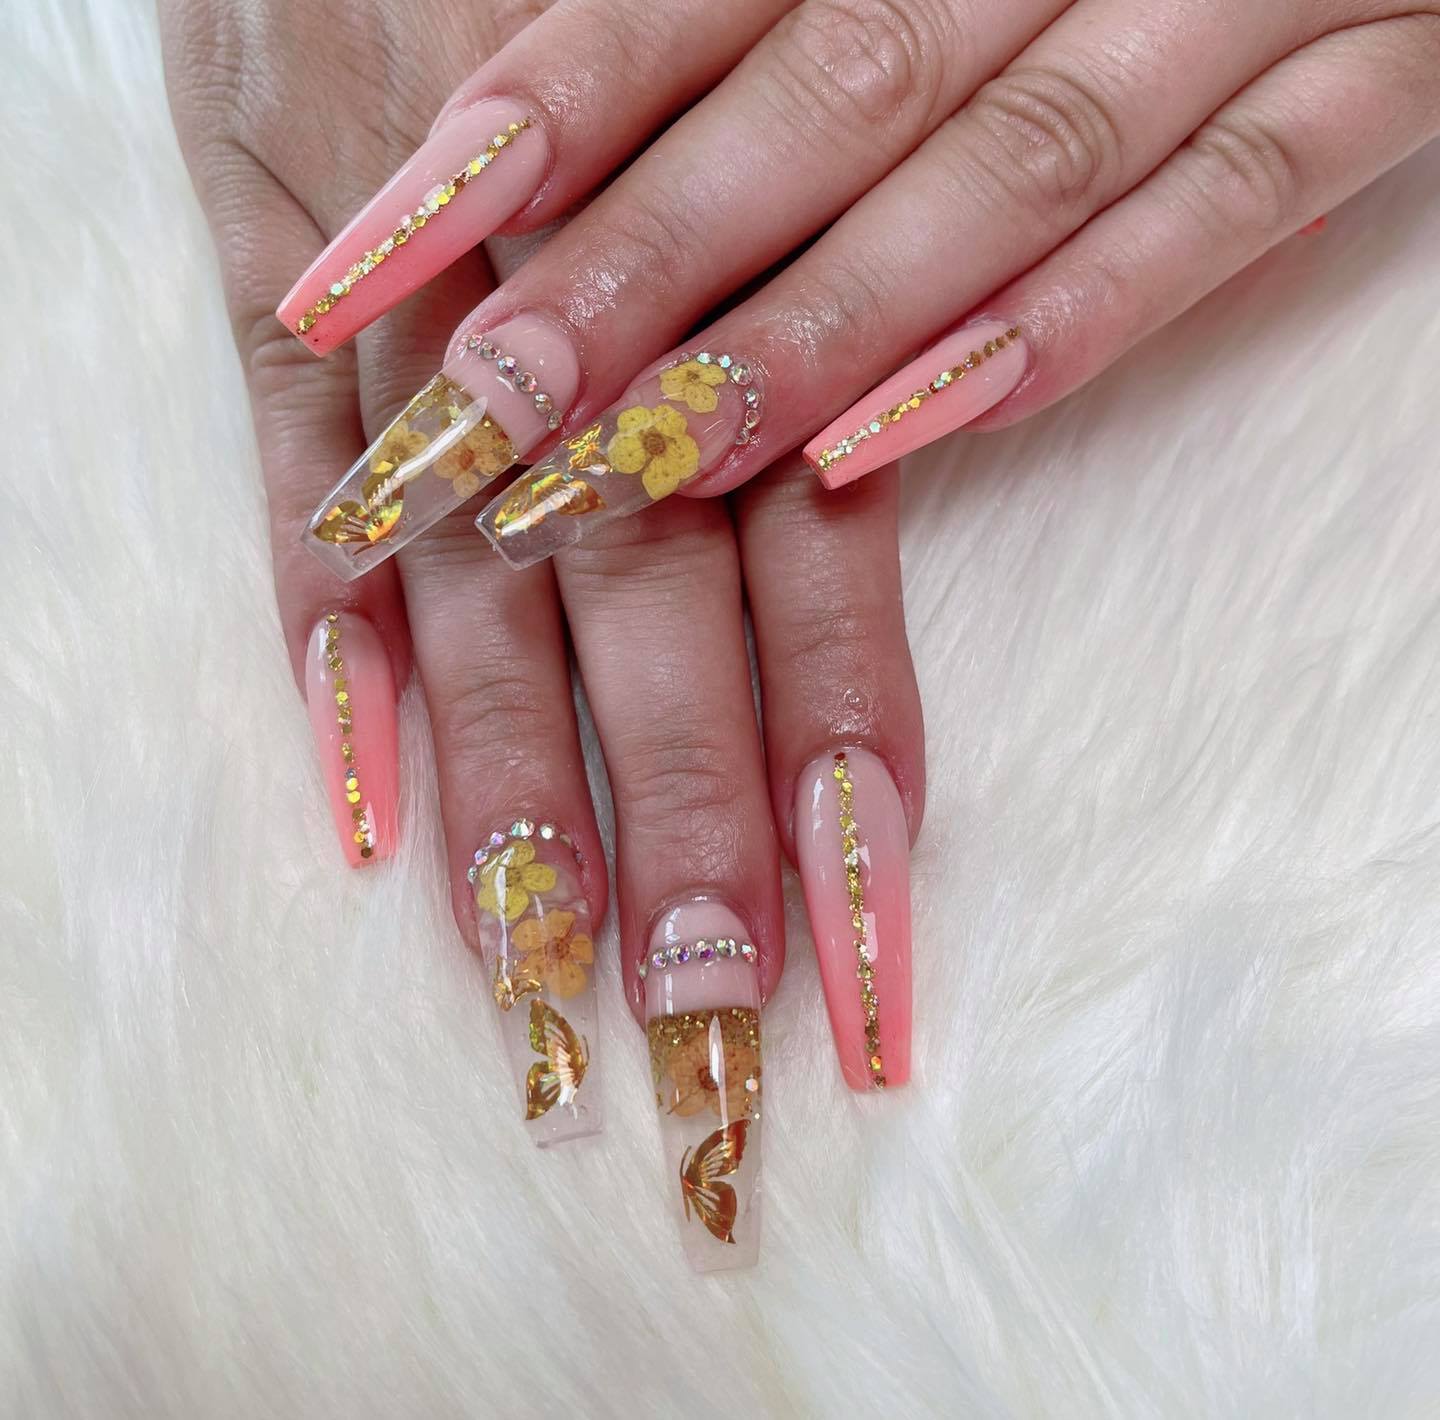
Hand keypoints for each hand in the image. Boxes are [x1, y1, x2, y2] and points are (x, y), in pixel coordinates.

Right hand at [162, 0, 924, 1269]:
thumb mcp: (760, 102)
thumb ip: (796, 303)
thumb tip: (868, 496)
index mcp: (735, 291)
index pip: (810, 557)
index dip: (837, 749)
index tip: (868, 933)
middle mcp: (593, 331)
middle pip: (654, 610)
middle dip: (686, 819)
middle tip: (716, 1011)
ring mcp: (422, 322)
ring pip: (481, 581)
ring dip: (515, 786)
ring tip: (545, 970)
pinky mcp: (279, 286)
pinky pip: (295, 488)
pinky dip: (322, 646)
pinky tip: (360, 812)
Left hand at [271, 0, 1439, 571]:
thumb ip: (747, 6)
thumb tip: (522, 123)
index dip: (533, 121)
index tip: (369, 265)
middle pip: (823, 100)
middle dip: (648, 269)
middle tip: (490, 417)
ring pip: (1004, 172)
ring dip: (826, 326)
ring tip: (652, 462)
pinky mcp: (1372, 78)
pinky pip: (1228, 209)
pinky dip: (1074, 321)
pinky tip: (909, 438)